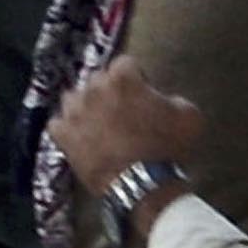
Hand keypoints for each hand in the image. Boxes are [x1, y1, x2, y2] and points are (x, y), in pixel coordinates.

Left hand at [50, 57, 206, 194]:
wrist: (141, 184)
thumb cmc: (167, 147)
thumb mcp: (189, 116)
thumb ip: (173, 99)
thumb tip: (163, 100)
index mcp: (123, 78)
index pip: (126, 63)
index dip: (137, 77)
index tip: (143, 93)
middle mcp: (94, 88)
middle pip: (98, 79)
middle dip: (109, 90)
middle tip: (122, 110)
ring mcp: (74, 112)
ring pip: (73, 98)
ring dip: (85, 106)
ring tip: (97, 123)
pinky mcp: (62, 136)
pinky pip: (58, 124)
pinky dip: (67, 128)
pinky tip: (79, 137)